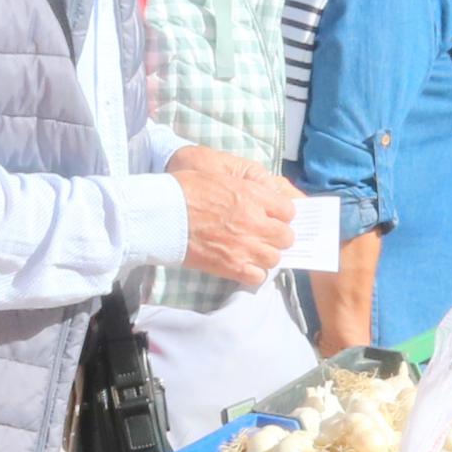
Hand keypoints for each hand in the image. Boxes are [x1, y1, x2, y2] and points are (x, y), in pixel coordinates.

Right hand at [167, 145, 297, 289]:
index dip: (281, 214)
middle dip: (277, 236)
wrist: (163, 214)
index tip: (272, 217)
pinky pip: (258, 277)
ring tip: (252, 251)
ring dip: (266, 255)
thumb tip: (263, 196)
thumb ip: (247, 187)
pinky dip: (253, 273)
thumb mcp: (220, 175)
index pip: (289, 210)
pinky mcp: (231, 266)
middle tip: (263, 235)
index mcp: (252, 195)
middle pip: (286, 236)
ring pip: (275, 258)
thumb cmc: (185, 189)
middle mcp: (254, 221)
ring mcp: (245, 246)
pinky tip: (243, 265)